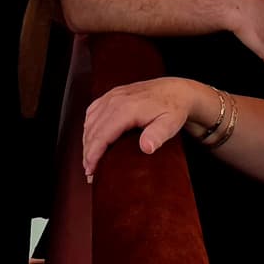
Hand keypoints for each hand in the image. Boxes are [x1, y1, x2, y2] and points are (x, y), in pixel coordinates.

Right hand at [82, 77, 201, 181]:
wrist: (176, 90)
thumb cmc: (173, 109)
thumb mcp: (170, 124)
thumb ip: (158, 135)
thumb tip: (146, 148)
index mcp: (126, 108)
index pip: (102, 135)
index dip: (93, 154)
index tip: (91, 171)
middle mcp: (115, 99)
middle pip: (93, 130)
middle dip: (88, 152)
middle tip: (89, 172)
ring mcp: (112, 95)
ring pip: (90, 121)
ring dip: (87, 141)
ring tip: (90, 160)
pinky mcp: (112, 94)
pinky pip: (92, 111)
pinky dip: (89, 127)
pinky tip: (91, 139)